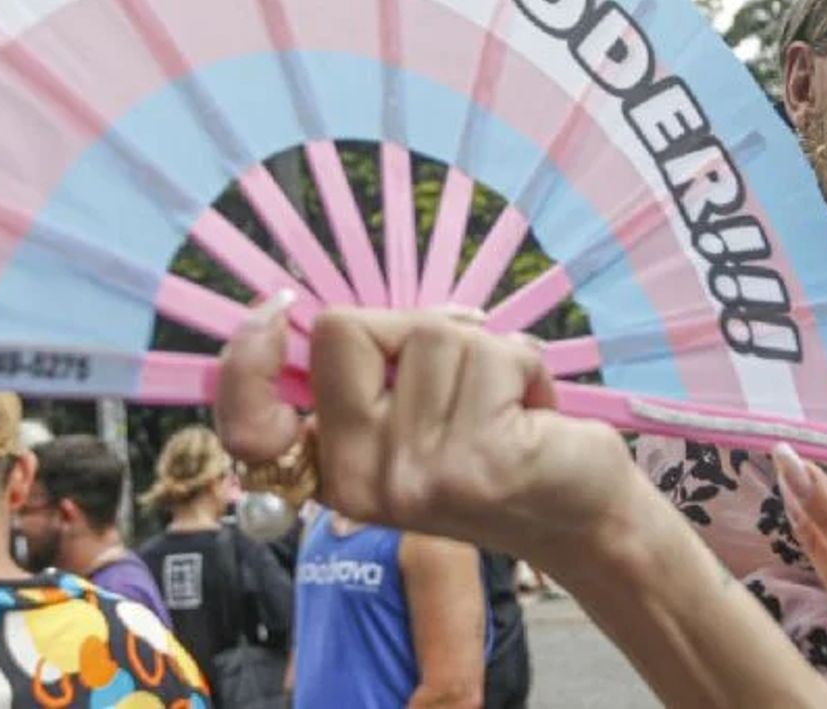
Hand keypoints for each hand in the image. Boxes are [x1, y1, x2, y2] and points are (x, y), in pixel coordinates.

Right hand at [214, 301, 637, 568]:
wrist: (581, 518)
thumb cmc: (497, 445)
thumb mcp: (415, 419)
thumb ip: (372, 373)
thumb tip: (336, 308)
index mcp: (335, 469)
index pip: (249, 422)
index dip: (246, 356)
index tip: (275, 308)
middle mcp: (362, 478)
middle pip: (347, 329)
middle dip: (417, 327)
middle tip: (461, 374)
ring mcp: (414, 474)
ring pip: (433, 334)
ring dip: (487, 351)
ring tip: (506, 401)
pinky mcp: (476, 462)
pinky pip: (493, 353)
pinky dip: (526, 365)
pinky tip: (534, 413)